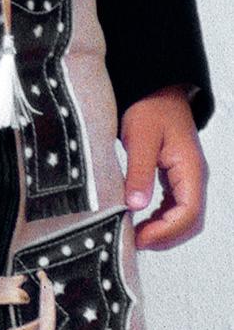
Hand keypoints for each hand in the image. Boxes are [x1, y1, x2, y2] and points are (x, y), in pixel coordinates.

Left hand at [121, 91, 206, 249]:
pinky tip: (141, 219)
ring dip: (163, 230)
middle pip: (190, 221)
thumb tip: (136, 206)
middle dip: (165, 237)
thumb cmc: (150, 107)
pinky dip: (161, 219)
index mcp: (191, 168)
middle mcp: (194, 177)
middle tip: (134, 241)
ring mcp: (187, 178)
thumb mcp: (140, 137)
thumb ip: (139, 171)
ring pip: (184, 217)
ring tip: (135, 234)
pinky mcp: (176, 177)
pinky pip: (175, 206)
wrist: (156, 88)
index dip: (166, 232)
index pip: (189, 213)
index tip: (139, 238)